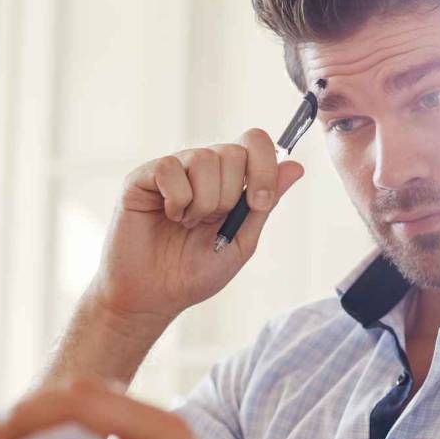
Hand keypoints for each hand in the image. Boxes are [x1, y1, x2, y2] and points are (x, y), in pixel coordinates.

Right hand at [91, 129, 305, 323]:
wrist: (154, 296)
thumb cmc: (193, 272)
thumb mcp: (241, 241)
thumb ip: (264, 204)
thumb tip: (295, 166)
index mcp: (229, 179)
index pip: (254, 143)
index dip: (265, 167)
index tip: (259, 203)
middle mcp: (202, 168)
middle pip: (233, 152)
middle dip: (228, 197)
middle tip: (209, 223)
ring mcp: (173, 169)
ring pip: (203, 159)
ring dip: (202, 202)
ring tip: (186, 224)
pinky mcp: (143, 176)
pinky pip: (170, 168)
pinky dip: (176, 200)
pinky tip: (167, 216)